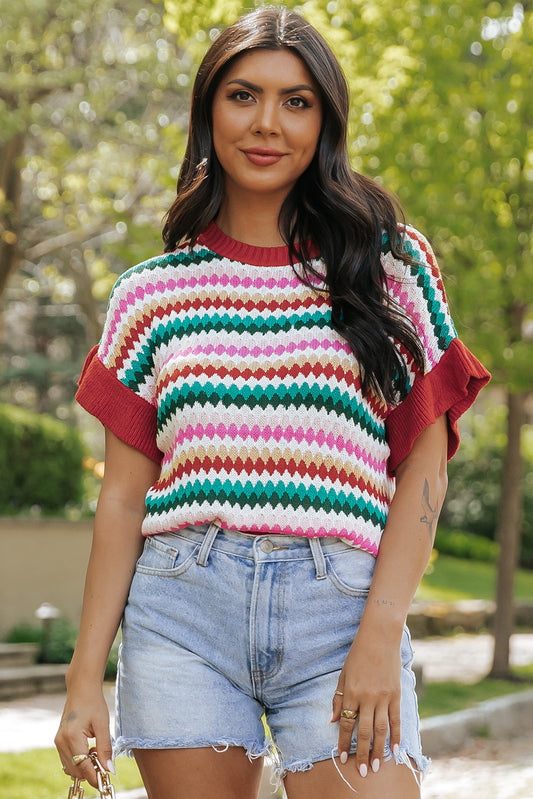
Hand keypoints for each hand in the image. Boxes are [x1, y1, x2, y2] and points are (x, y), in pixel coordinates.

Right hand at [54, 683, 112, 788]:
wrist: (81, 688)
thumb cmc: (93, 703)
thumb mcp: (103, 724)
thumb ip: (105, 748)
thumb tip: (109, 769)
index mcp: (71, 737)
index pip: (82, 766)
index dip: (94, 776)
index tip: (105, 780)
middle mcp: (61, 741)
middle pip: (75, 770)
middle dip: (90, 772)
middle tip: (105, 764)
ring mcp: (58, 741)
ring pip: (70, 767)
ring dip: (84, 766)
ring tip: (98, 752)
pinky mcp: (59, 741)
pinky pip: (68, 759)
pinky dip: (79, 760)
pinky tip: (90, 749)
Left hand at [331, 630, 401, 777]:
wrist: (379, 637)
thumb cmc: (358, 654)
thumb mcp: (343, 674)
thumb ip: (338, 698)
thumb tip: (334, 721)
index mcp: (351, 692)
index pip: (346, 724)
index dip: (344, 743)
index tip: (342, 758)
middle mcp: (367, 697)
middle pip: (364, 731)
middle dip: (362, 753)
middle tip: (362, 772)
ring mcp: (383, 697)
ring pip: (381, 729)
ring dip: (378, 749)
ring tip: (377, 766)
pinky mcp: (396, 694)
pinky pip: (396, 719)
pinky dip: (396, 735)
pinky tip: (395, 750)